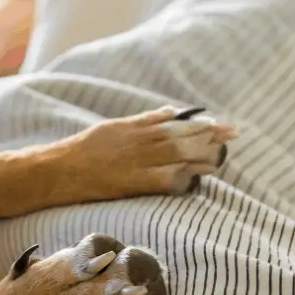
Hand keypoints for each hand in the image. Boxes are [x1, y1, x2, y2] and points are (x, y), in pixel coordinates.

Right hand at [0, 233, 166, 294]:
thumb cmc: (18, 289)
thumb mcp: (32, 268)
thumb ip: (58, 260)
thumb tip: (87, 248)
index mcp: (48, 276)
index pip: (72, 267)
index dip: (92, 261)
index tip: (111, 254)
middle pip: (90, 293)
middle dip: (115, 288)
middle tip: (138, 281)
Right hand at [61, 105, 237, 199]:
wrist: (61, 169)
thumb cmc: (85, 148)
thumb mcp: (115, 126)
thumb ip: (144, 120)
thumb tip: (171, 112)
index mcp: (136, 127)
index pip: (175, 123)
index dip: (199, 125)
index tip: (219, 124)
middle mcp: (140, 142)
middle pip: (182, 137)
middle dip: (209, 136)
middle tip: (233, 134)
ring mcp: (137, 162)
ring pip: (178, 156)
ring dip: (201, 156)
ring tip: (220, 157)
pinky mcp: (133, 182)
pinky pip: (164, 179)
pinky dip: (182, 178)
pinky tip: (196, 179)